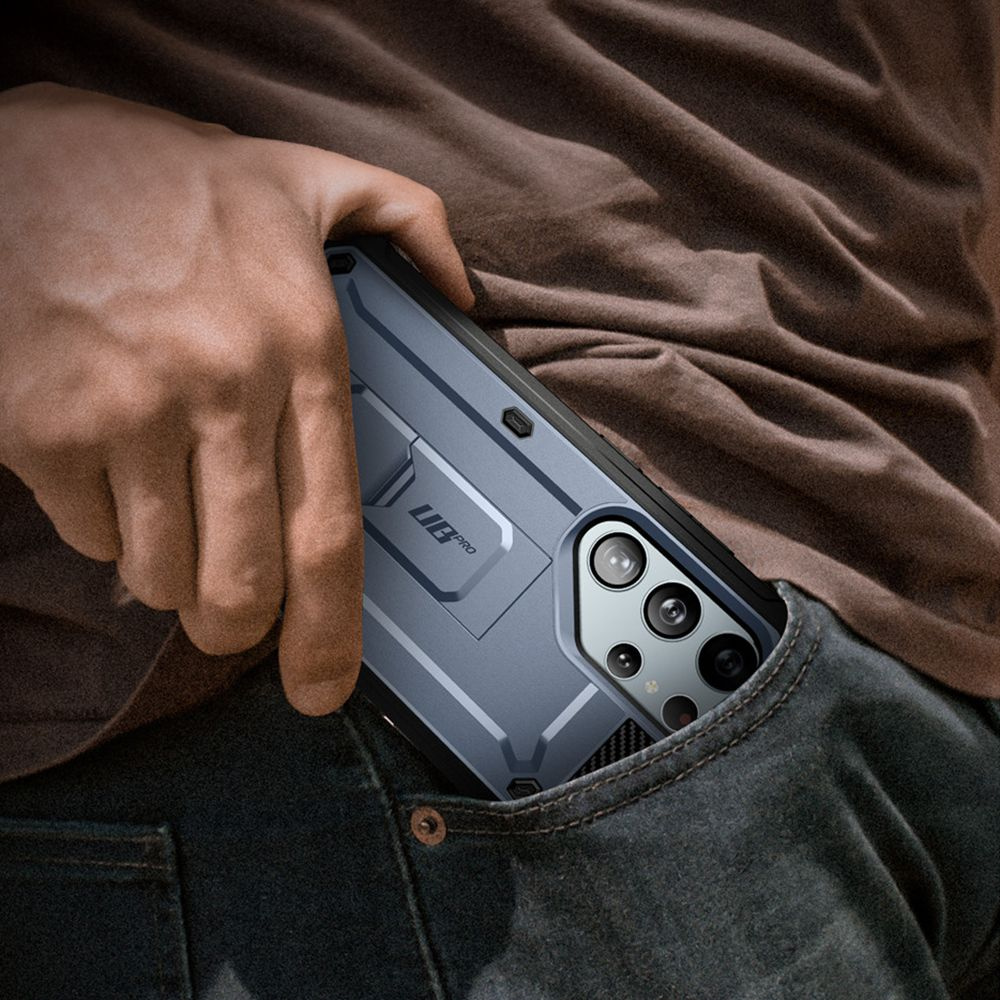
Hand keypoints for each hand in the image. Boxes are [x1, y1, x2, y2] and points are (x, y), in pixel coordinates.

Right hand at [0, 82, 472, 714]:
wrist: (18, 152)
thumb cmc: (163, 176)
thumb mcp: (308, 179)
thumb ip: (407, 224)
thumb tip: (464, 291)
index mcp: (301, 349)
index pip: (328, 528)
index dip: (330, 629)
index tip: (324, 684)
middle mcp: (223, 390)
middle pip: (241, 579)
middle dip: (237, 625)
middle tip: (234, 619)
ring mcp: (127, 414)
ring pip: (157, 570)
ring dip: (167, 571)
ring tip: (165, 514)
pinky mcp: (41, 428)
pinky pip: (83, 532)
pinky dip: (99, 525)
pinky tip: (105, 467)